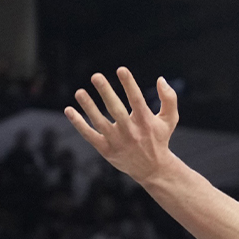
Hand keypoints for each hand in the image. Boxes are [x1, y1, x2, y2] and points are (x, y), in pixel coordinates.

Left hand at [65, 67, 179, 183]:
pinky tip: (69, 110)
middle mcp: (131, 132)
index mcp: (145, 122)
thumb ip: (169, 98)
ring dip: (88, 107)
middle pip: (116, 110)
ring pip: (99, 122)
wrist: (152, 169)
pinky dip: (78, 124)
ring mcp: (117, 142)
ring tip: (79, 92)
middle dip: (106, 92)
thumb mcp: (170, 120)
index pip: (137, 100)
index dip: (129, 84)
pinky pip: (89, 135)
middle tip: (96, 76)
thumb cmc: (159, 139)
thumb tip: (161, 79)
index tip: (121, 69)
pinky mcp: (106, 150)